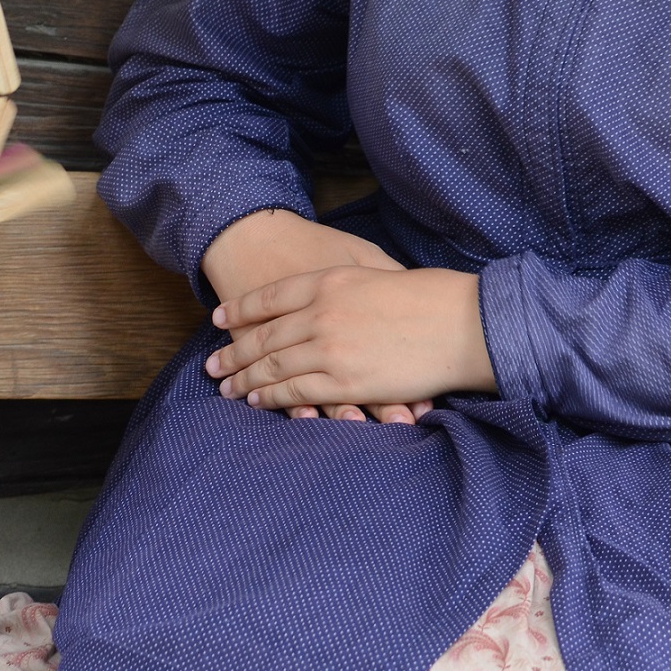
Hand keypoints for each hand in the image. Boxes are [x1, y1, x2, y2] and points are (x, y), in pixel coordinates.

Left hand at [201, 210, 434, 422]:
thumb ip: (346, 277)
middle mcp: (321, 313)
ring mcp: (329, 348)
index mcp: (329, 280)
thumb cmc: (427, 295)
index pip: (270, 297)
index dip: (240, 309)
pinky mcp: (344, 382)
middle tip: (211, 365)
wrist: (459, 322)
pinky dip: (271, 397)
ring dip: (244, 378)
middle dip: (234, 352)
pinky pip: (295, 392)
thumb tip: (328, 285)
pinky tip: (257, 401)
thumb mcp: (377, 269)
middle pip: (264, 335)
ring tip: (225, 387)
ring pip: (272, 366)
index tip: (219, 319)